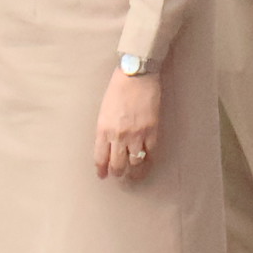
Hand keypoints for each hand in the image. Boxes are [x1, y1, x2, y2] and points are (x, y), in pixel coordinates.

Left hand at [94, 64, 162, 180]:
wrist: (136, 76)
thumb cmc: (117, 89)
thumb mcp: (104, 112)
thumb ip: (105, 130)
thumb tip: (108, 146)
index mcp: (103, 130)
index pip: (101, 158)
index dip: (102, 170)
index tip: (103, 176)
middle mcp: (118, 136)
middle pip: (117, 165)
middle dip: (118, 173)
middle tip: (119, 175)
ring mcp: (136, 134)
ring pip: (135, 163)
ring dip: (134, 171)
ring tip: (134, 174)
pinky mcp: (152, 130)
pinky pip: (151, 153)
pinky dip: (148, 161)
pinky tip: (147, 163)